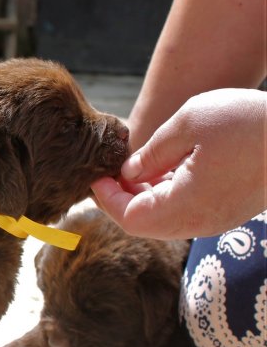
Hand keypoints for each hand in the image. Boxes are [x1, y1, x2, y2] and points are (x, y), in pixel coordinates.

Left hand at [91, 88, 265, 238]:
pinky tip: (165, 169)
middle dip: (122, 198)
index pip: (129, 218)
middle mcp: (199, 222)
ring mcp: (216, 220)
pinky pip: (186, 213)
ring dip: (144, 197)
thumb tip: (129, 172)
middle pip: (144, 223)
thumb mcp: (190, 123)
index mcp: (186, 206)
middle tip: (111, 170)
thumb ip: (152, 152)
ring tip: (137, 166)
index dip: (107, 198)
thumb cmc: (250, 123)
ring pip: (164, 220)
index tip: (96, 175)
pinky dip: (167, 196)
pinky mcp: (228, 212)